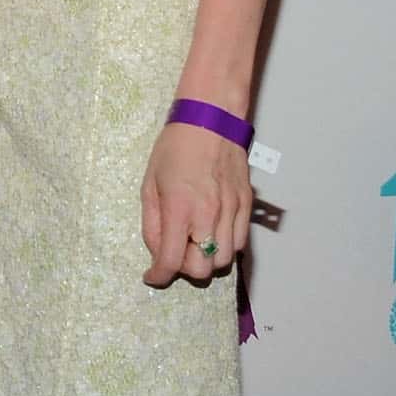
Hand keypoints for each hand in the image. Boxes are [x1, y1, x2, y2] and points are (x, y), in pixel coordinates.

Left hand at [141, 124, 252, 288]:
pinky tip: (212, 232)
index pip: (172, 261)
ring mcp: (232, 210)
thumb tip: (158, 252)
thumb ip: (152, 224)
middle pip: (203, 270)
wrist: (211, 119)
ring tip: (195, 242)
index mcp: (180, 208)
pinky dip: (224, 247)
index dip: (159, 276)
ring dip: (207, 260)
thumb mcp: (149, 185)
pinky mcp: (246, 205)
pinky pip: (240, 243)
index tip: (153, 276)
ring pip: (225, 261)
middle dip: (185, 269)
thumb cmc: (175, 147)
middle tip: (176, 252)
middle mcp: (209, 214)